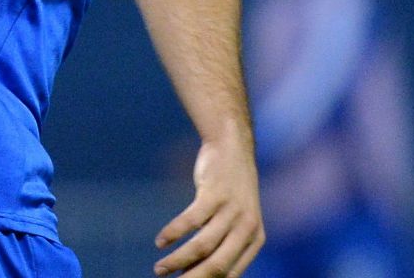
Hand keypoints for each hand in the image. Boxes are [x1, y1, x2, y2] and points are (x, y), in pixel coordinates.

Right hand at [153, 136, 263, 277]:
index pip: (229, 274)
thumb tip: (194, 273)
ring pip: (201, 247)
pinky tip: (160, 242)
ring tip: (159, 269)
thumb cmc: (230, 190)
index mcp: (254, 240)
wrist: (232, 148)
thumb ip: (224, 245)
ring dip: (177, 261)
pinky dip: (173, 233)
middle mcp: (247, 228)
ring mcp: (232, 211)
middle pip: (216, 265)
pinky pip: (191, 221)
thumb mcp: (236, 220)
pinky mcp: (215, 194)